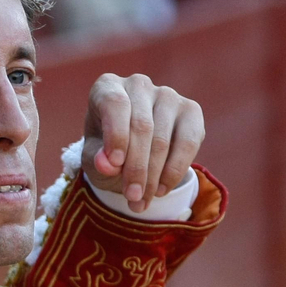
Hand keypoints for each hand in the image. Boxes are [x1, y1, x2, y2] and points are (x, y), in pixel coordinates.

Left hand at [81, 73, 203, 212]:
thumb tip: (108, 164)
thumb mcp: (94, 158)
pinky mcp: (191, 110)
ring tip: (142, 201)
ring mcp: (168, 95)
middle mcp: (138, 84)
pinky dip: (174, 171)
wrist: (132, 153)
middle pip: (141, 127)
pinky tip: (161, 190)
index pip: (115, 105)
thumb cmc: (107, 151)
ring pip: (162, 140)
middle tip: (132, 197)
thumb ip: (97, 159)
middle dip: (136, 168)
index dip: (116, 135)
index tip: (115, 165)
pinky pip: (188, 143)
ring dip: (153, 177)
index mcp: (108, 87)